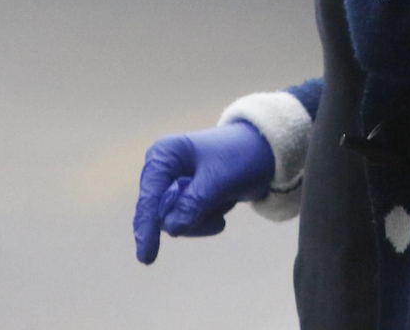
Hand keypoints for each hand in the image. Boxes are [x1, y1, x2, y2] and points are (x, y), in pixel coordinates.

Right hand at [132, 120, 276, 264]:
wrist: (262, 152)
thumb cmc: (240, 157)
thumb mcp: (220, 180)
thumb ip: (194, 204)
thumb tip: (171, 228)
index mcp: (164, 155)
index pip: (149, 197)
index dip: (146, 227)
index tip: (147, 257)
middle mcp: (162, 169)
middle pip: (160, 214)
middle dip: (190, 221)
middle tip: (219, 219)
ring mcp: (171, 184)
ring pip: (173, 222)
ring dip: (201, 221)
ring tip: (225, 202)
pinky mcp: (182, 197)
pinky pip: (185, 223)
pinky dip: (205, 220)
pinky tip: (222, 206)